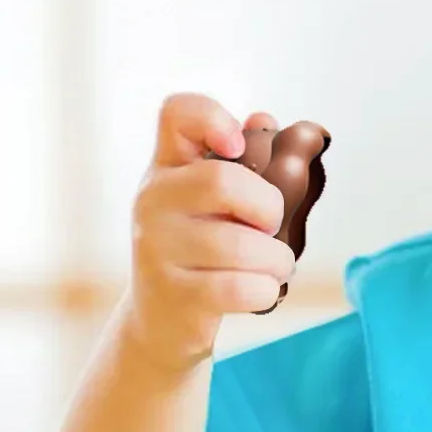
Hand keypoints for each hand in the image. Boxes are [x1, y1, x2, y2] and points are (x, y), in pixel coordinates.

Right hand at [125, 94, 296, 371]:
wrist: (163, 319)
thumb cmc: (204, 249)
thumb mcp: (216, 201)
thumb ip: (244, 162)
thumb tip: (263, 119)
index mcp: (169, 165)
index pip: (176, 113)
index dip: (213, 117)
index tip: (237, 145)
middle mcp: (153, 199)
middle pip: (222, 180)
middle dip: (268, 207)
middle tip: (270, 225)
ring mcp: (156, 247)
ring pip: (243, 244)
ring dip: (278, 259)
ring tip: (275, 266)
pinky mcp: (173, 294)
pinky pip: (241, 288)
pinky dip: (266, 290)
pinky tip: (260, 290)